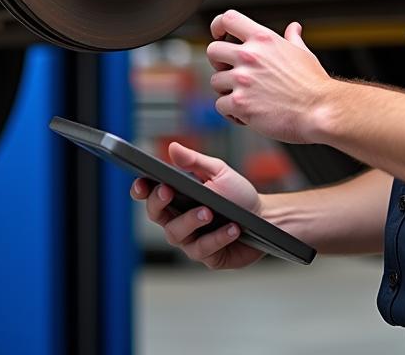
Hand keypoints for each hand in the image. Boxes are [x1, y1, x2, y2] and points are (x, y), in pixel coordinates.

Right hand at [129, 142, 264, 269]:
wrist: (263, 216)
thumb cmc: (236, 194)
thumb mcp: (218, 172)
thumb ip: (195, 161)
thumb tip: (173, 148)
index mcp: (177, 198)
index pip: (151, 195)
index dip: (141, 190)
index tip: (141, 183)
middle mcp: (179, 221)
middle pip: (157, 215)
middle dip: (159, 203)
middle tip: (170, 191)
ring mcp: (191, 241)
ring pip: (177, 234)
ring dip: (191, 221)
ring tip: (209, 212)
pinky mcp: (208, 257)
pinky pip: (205, 249)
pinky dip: (219, 237)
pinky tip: (232, 228)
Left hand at [207, 10, 334, 142]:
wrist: (320, 110)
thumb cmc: (314, 84)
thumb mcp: (303, 54)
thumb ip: (292, 39)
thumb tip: (294, 28)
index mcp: (263, 39)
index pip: (228, 19)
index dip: (219, 26)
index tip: (221, 36)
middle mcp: (249, 56)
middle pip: (212, 50)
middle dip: (219, 63)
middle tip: (233, 73)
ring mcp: (242, 80)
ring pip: (215, 81)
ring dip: (227, 90)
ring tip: (247, 97)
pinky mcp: (240, 104)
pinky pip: (221, 106)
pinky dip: (232, 112)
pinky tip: (248, 114)